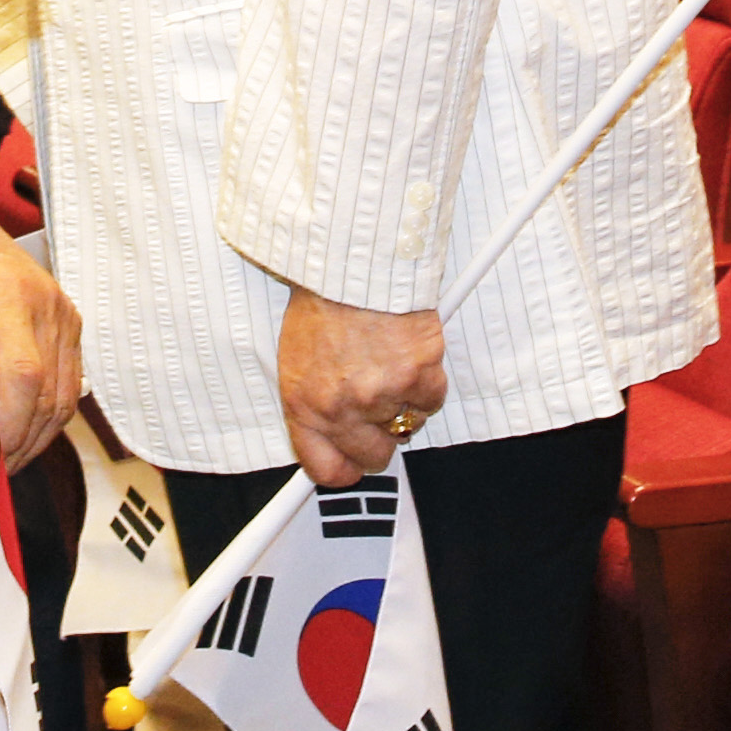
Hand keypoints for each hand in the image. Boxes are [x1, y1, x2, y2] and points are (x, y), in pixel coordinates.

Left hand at [0, 158, 81, 471]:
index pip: (24, 375)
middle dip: (22, 441)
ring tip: (3, 458)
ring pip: (65, 395)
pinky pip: (68, 381)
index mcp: (8, 299)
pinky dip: (47, 412)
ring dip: (37, 434)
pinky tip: (18, 429)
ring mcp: (64, 314)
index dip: (10, 424)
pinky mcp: (69, 323)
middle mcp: (48, 307)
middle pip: (50, 393)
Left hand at [277, 288, 447, 487]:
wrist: (352, 260)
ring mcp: (380, 396)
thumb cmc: (324, 300)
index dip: (346, 469)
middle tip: (381, 402)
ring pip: (407, 425)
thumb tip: (329, 435)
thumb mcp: (298, 358)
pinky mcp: (416, 376)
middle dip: (381, 433)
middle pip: (374, 456)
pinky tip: (410, 352)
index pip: (326, 470)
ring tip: (389, 361)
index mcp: (305, 406)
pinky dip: (428, 380)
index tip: (355, 460)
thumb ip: (314, 402)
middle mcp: (341, 408)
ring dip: (404, 400)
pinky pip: (432, 400)